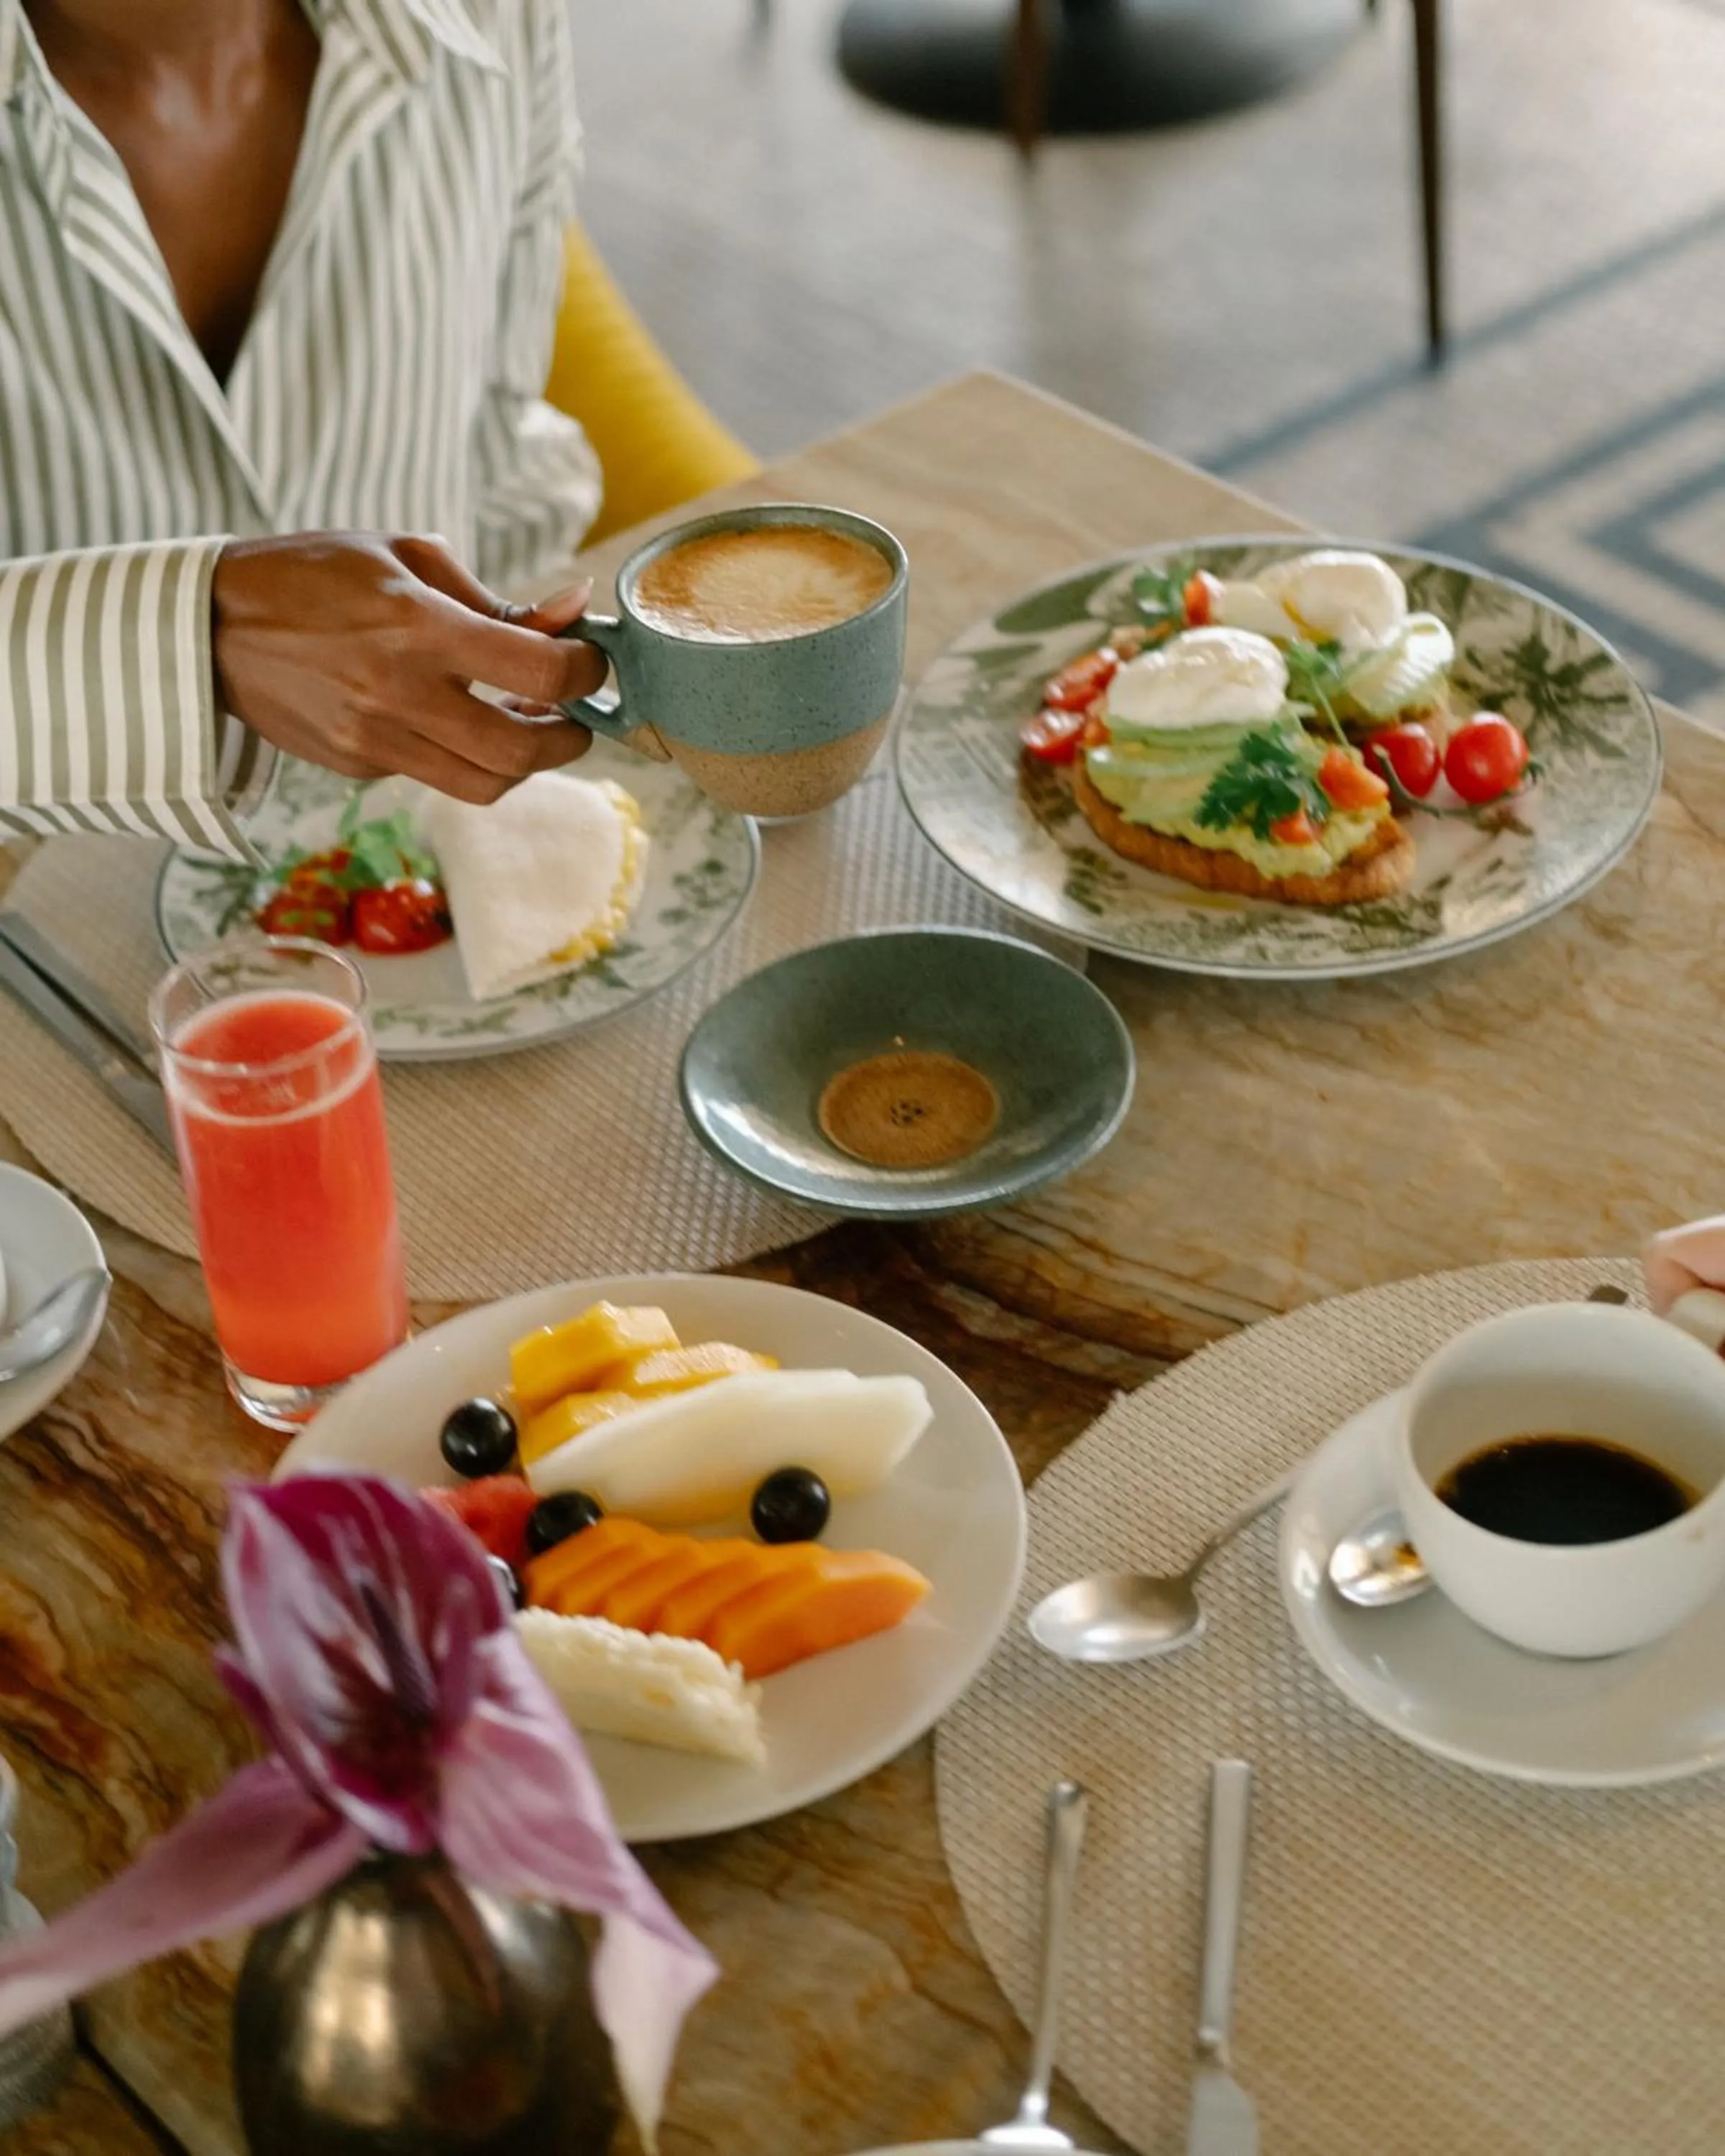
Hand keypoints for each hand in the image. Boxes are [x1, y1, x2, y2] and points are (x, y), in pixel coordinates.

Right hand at [212, 533, 607, 803]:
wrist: (209, 625)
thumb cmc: (311, 573)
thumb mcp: (404, 557)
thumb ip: (491, 596)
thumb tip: (569, 612)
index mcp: (417, 627)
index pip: (538, 672)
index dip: (584, 673)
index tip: (588, 662)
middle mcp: (398, 694)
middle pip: (522, 753)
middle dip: (568, 739)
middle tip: (571, 716)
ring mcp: (375, 740)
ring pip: (485, 785)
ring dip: (523, 762)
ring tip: (523, 723)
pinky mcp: (357, 767)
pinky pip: (434, 775)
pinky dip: (461, 755)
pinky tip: (450, 718)